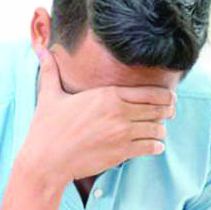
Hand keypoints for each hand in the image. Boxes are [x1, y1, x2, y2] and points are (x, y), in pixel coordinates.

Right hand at [21, 44, 175, 186]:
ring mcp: (122, 132)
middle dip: (168, 111)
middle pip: (159, 108)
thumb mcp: (49, 95)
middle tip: (170, 113)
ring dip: (161, 130)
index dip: (165, 95)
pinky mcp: (122, 152)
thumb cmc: (47, 128)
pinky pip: (151, 147)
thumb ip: (50, 71)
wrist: (47, 160)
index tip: (170, 98)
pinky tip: (155, 146)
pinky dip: (156, 147)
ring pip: (158, 128)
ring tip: (159, 131)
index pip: (150, 91)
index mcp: (107, 94)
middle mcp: (119, 111)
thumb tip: (40, 49)